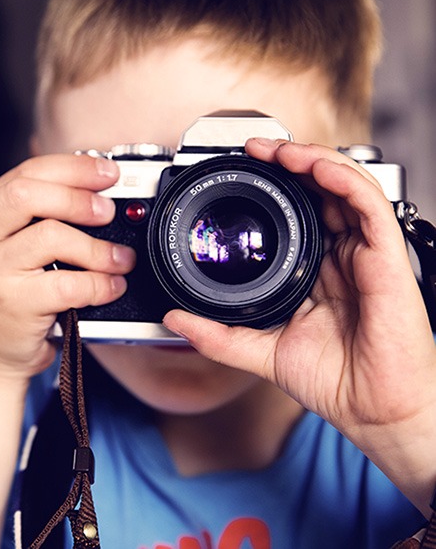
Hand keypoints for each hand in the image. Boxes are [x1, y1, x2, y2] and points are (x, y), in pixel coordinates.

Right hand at [0, 153, 135, 380]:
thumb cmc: (7, 298)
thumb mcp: (10, 248)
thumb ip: (40, 218)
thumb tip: (97, 193)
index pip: (26, 173)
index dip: (72, 168)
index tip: (106, 172)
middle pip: (28, 194)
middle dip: (78, 197)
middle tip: (108, 211)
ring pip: (50, 236)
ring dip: (97, 246)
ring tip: (119, 258)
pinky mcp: (13, 304)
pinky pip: (67, 284)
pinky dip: (99, 283)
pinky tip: (111, 286)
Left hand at [162, 139, 435, 510]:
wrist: (372, 412)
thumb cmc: (333, 380)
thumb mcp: (261, 351)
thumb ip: (217, 334)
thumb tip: (174, 319)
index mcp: (318, 269)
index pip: (301, 210)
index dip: (276, 185)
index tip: (243, 170)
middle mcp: (342, 254)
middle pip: (322, 189)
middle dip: (290, 160)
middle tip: (256, 149)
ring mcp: (365, 253)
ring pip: (346, 186)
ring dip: (314, 160)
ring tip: (279, 150)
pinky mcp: (387, 259)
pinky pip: (370, 206)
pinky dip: (343, 180)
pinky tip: (316, 168)